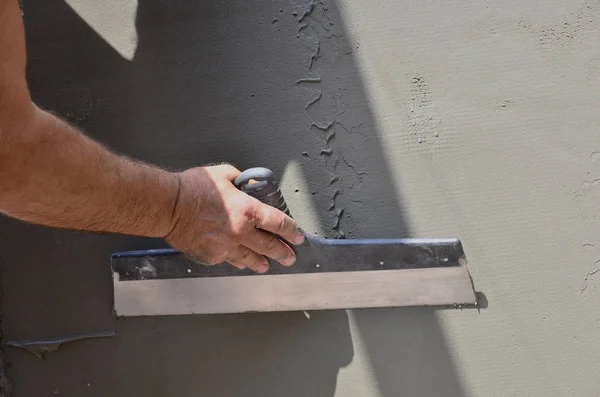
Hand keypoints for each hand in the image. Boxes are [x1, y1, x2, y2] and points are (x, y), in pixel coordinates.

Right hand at [165, 164, 304, 272]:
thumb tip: (248, 184)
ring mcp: (226, 246)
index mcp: (248, 210)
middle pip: (270, 246)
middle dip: (283, 252)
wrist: (168, 206)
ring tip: (267, 265)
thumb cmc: (192, 188)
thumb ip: (240, 180)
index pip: (279, 223)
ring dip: (262, 262)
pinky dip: (238, 261)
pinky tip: (242, 263)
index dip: (292, 231)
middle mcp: (241, 231)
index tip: (298, 236)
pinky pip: (230, 260)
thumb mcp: (223, 174)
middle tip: (290, 257)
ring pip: (251, 259)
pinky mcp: (212, 256)